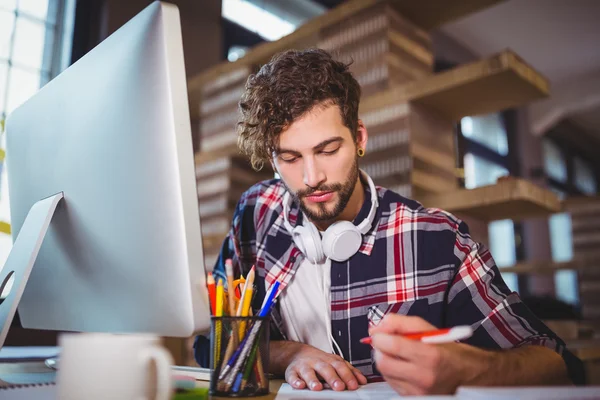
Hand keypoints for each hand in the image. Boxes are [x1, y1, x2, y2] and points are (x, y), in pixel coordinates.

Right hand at [285, 345, 366, 390]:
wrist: (298, 353)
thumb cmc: (320, 361)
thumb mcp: (335, 363)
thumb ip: (349, 371)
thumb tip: (362, 381)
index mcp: (329, 360)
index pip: (340, 366)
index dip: (347, 375)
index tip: (354, 385)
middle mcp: (317, 362)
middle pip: (326, 368)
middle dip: (333, 378)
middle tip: (339, 387)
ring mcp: (304, 366)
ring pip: (308, 372)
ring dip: (313, 380)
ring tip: (317, 388)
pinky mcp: (292, 371)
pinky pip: (292, 376)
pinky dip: (295, 381)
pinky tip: (300, 385)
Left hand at [369, 314, 486, 395]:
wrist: (466, 374)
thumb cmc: (447, 349)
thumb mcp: (427, 328)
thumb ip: (399, 323)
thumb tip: (377, 326)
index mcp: (430, 356)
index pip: (393, 346)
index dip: (379, 337)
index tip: (377, 333)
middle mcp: (424, 376)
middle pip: (383, 363)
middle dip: (378, 350)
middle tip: (384, 343)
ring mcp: (418, 391)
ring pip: (385, 374)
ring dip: (384, 361)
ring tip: (396, 354)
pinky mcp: (414, 398)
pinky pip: (392, 383)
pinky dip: (391, 373)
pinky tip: (402, 366)